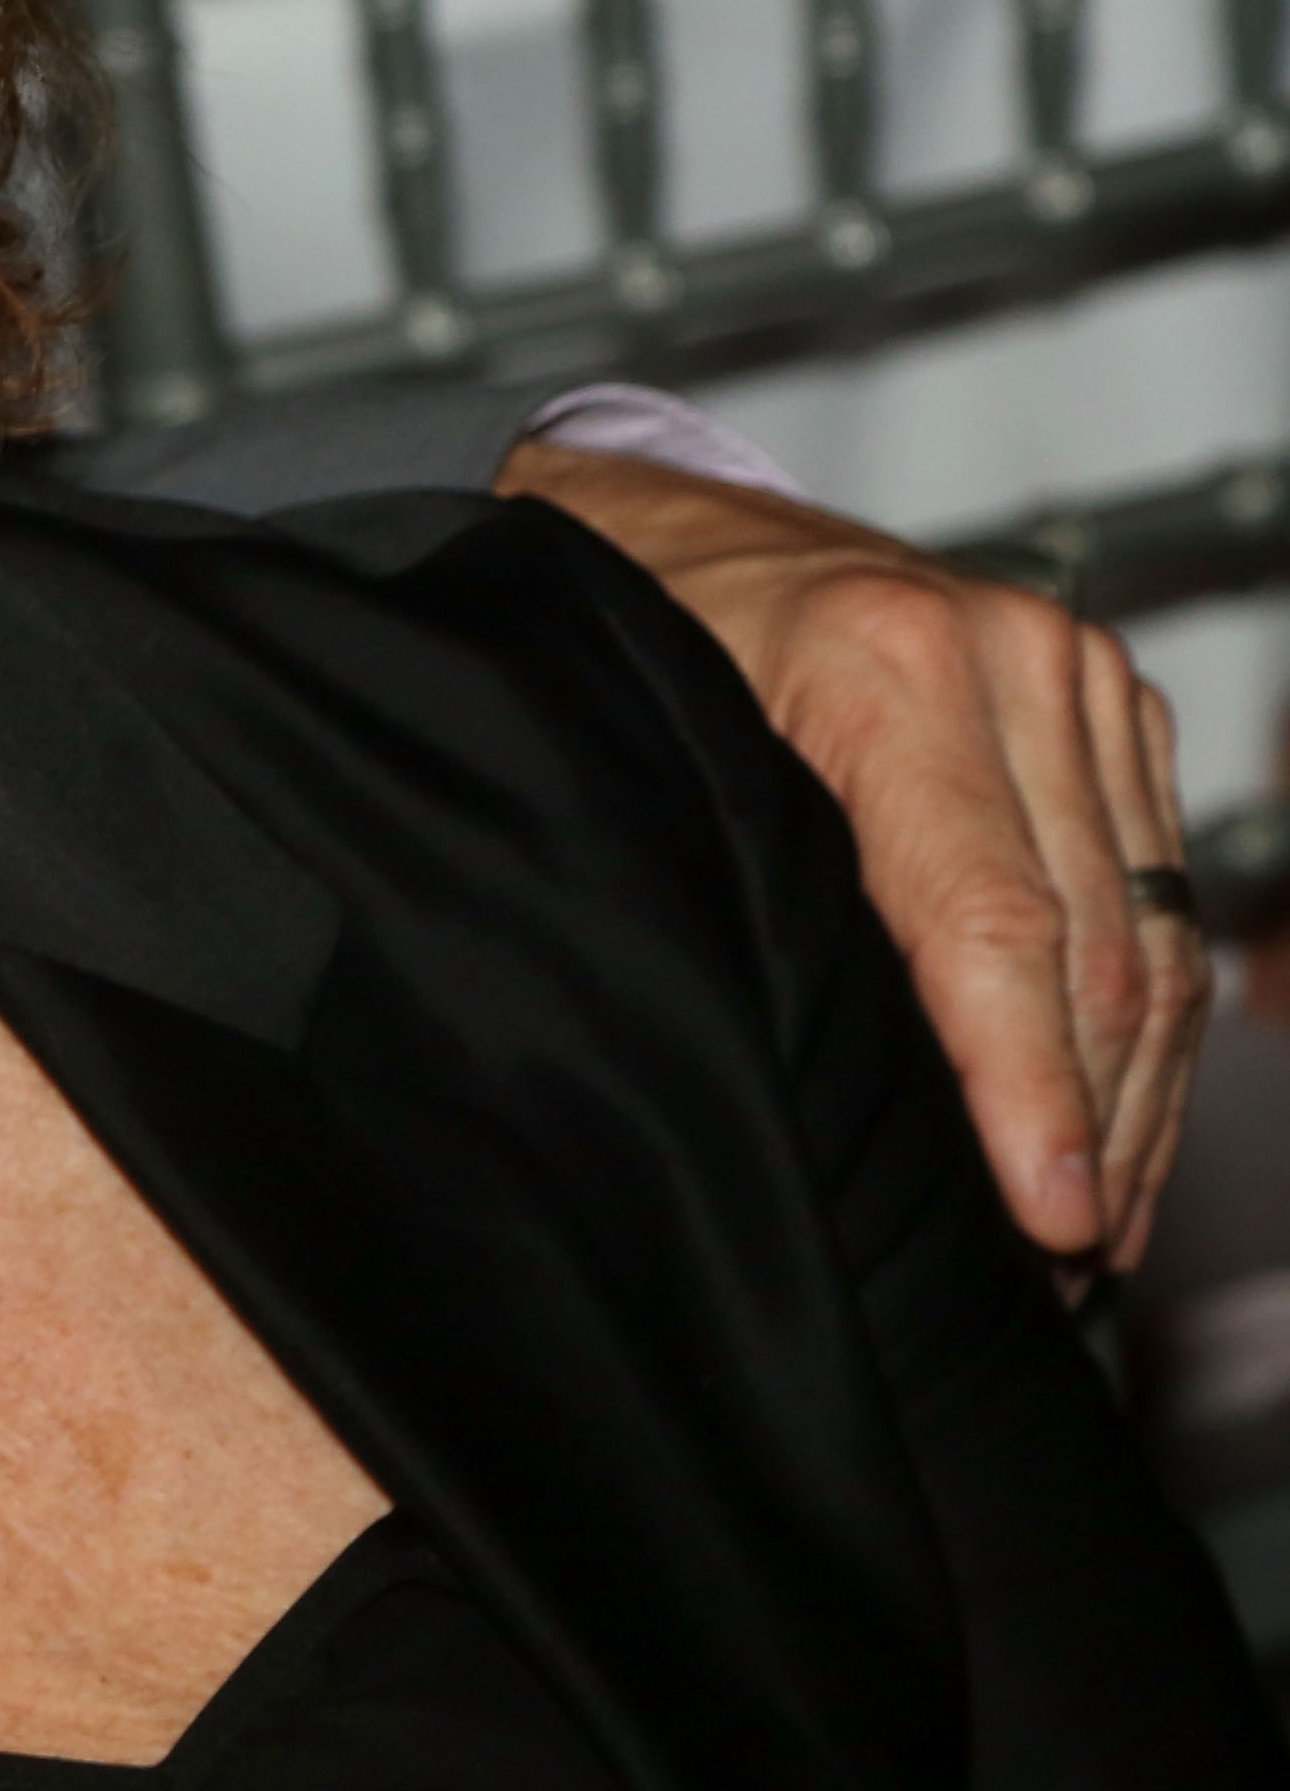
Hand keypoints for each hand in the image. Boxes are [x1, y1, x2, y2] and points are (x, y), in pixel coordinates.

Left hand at [499, 439, 1202, 1268]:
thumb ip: (754, 901)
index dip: (1026, 1093)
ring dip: (1136, 1096)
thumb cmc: (632, 652)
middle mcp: (1011, 655)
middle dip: (1089, 1124)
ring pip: (1149, 933)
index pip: (992, 928)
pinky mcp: (1112, 701)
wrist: (671, 526)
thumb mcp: (655, 770)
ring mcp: (1077, 671)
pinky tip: (1114, 1121)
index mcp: (887, 664)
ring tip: (1098, 1229)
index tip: (1048, 1219)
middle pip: (1095, 946)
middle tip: (1065, 1265)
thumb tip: (842, 1096)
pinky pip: (1158, 890)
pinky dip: (1146, 1018)